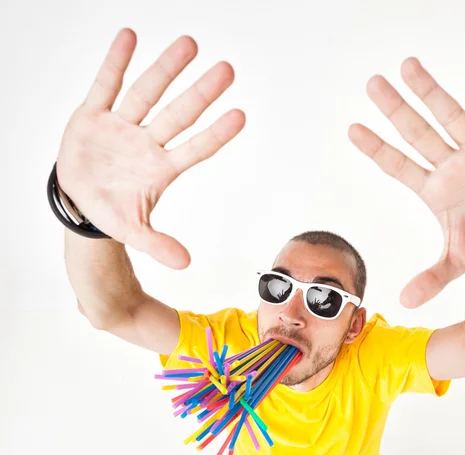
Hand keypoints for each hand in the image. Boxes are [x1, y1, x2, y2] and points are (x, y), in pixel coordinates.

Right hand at [56, 29, 244, 268]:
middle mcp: (146, 142)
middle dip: (200, 93)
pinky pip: (105, 84)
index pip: (195, 149)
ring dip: (166, 69)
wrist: (79, 199)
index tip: (240, 116)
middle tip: (228, 70)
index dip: (216, 134)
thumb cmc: (111, 212)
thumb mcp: (132, 231)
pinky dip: (115, 62)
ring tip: (191, 44)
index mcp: (160, 168)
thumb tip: (186, 263)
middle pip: (178, 114)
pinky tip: (129, 37)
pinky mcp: (94, 114)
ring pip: (147, 92)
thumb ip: (158, 244)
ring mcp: (122, 125)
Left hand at [349, 55, 464, 307]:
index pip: (398, 165)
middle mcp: (451, 166)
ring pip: (450, 116)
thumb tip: (404, 301)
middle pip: (418, 133)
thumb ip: (431, 278)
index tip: (352, 129)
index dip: (376, 149)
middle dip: (396, 109)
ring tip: (409, 66)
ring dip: (431, 91)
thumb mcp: (456, 261)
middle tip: (373, 83)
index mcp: (434, 190)